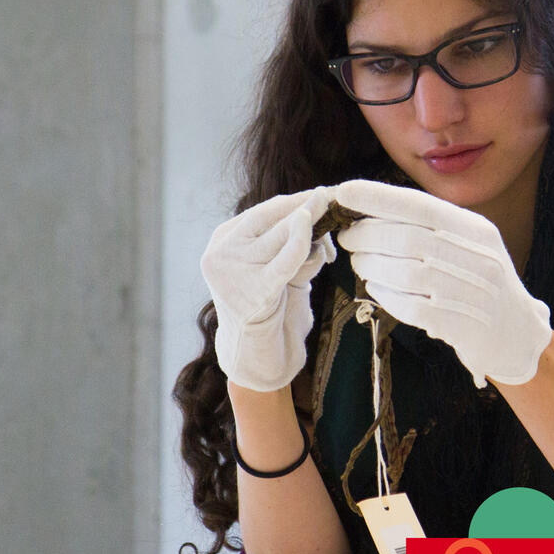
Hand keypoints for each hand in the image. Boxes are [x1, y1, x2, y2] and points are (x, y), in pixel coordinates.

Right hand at [200, 187, 337, 391]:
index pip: (262, 212)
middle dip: (306, 208)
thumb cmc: (271, 312)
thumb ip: (287, 243)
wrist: (256, 360)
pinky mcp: (255, 291)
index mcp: (221, 241)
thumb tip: (317, 213)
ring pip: (282, 236)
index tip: (321, 194)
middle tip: (332, 197)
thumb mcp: (276, 268)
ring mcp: (233, 272)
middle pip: (272, 219)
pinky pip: (285, 259)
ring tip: (330, 217)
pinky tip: (310, 225)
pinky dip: (300, 241)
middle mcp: (221, 253)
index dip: (294, 201)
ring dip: (312, 227)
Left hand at [333, 179, 550, 387]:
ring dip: (371, 265)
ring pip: (407, 274)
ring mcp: (472, 294)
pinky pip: (412, 308)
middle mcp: (478, 258)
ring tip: (359, 263)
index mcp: (477, 230)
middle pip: (408, 239)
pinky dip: (386, 296)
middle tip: (347, 236)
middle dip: (367, 235)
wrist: (516, 334)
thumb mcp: (467, 244)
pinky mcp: (462, 326)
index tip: (344, 192)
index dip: (379, 198)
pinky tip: (376, 289)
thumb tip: (370, 208)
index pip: (422, 206)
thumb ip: (429, 226)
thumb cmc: (478, 282)